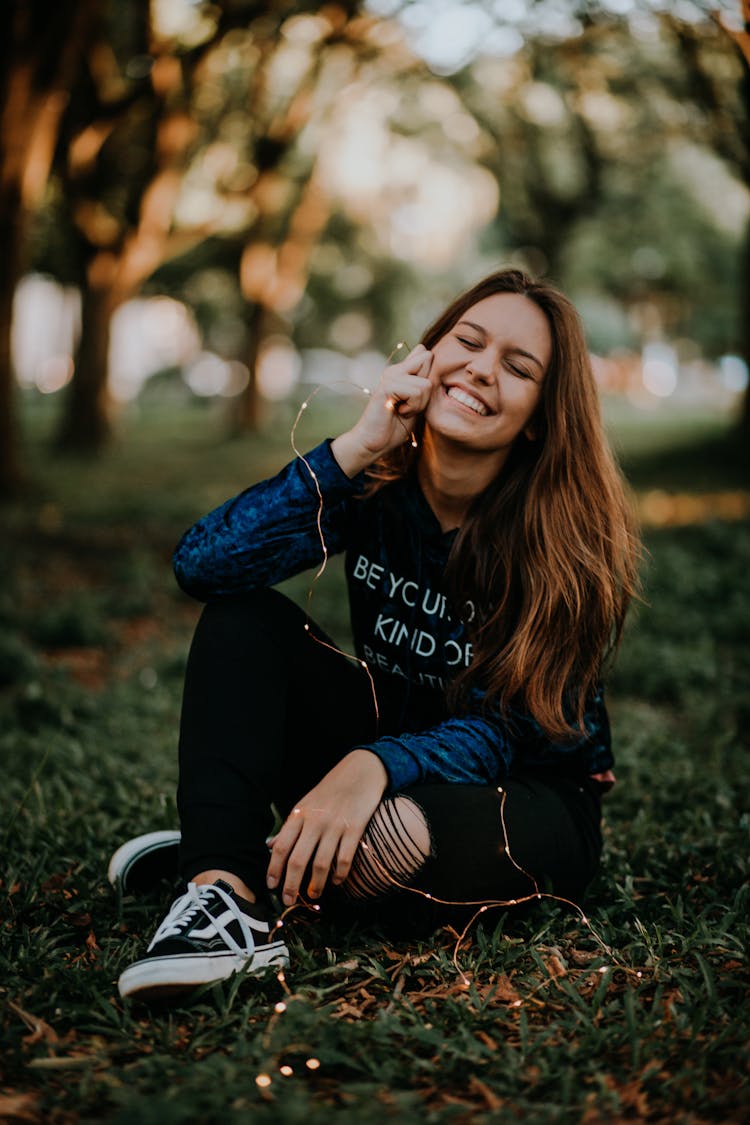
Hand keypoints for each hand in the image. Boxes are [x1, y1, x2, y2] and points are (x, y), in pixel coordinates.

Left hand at [266, 750, 387, 904]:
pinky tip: (336, 881)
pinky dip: (340, 874)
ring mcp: (335, 826)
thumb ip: (290, 827)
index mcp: (299, 815)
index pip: (281, 847)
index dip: (274, 869)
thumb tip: (270, 846)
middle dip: (291, 885)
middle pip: (298, 860)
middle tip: (289, 900)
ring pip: (321, 864)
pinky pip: (344, 858)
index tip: (271, 886)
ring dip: (316, 885)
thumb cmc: (330, 790)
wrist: (360, 772)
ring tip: (313, 895)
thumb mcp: (305, 804)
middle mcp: (315, 821)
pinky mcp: (355, 829)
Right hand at [331, 345, 434, 476]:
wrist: (376, 442)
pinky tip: (399, 412)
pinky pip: (415, 392)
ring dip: (419, 404)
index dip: (429, 376)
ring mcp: (389, 377)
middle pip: (428, 360)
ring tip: (403, 410)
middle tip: (410, 404)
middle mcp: (394, 370)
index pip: (425, 355)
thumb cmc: (396, 425)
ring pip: (425, 383)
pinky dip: (412, 408)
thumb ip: (422, 380)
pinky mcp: (386, 387)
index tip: (415, 396)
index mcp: (400, 370)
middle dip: (427, 390)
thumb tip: (427, 352)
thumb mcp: (417, 402)